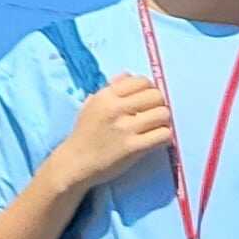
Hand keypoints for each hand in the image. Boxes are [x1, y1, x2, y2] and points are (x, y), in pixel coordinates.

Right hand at [59, 70, 175, 191]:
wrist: (75, 163)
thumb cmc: (84, 134)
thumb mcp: (92, 105)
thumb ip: (111, 88)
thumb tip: (129, 75)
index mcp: (106, 96)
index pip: (141, 81)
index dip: (149, 89)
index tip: (146, 100)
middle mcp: (116, 108)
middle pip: (156, 96)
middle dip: (158, 105)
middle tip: (153, 115)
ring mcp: (125, 128)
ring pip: (163, 114)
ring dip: (163, 121)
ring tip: (155, 127)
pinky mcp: (133, 148)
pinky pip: (163, 135)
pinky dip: (164, 137)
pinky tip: (156, 140)